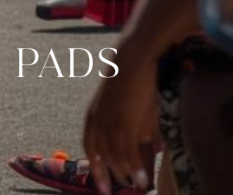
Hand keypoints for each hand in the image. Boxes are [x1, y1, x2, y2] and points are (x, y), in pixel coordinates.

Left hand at [81, 46, 156, 194]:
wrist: (131, 63)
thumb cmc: (134, 84)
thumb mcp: (135, 111)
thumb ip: (142, 132)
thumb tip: (154, 148)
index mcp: (93, 118)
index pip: (90, 146)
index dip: (94, 164)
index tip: (99, 180)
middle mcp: (95, 123)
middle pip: (97, 155)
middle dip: (102, 175)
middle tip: (107, 192)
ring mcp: (106, 124)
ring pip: (113, 157)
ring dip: (123, 175)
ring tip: (135, 188)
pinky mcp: (120, 123)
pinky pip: (125, 152)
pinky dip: (133, 168)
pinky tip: (141, 179)